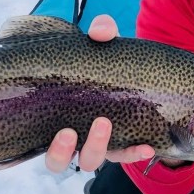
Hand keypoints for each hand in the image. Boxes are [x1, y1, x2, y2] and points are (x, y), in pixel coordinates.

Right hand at [44, 15, 154, 173]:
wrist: (136, 68)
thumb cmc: (106, 59)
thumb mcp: (102, 45)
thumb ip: (101, 32)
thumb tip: (99, 32)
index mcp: (57, 119)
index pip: (45, 145)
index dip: (54, 149)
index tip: (64, 132)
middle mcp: (74, 138)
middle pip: (59, 161)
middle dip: (62, 151)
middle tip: (70, 131)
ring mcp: (97, 143)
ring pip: (89, 161)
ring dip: (95, 147)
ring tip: (104, 123)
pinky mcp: (121, 144)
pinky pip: (125, 156)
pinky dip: (134, 153)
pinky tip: (147, 147)